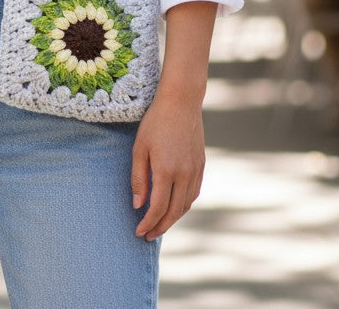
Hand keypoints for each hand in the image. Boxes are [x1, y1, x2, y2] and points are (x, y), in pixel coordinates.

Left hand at [130, 90, 205, 241]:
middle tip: (148, 235)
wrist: (181, 102)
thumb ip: (139, 178)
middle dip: (160, 226)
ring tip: (160, 224)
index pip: (158, 208)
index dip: (148, 223)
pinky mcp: (201, 165)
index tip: (139, 232)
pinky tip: (175, 206)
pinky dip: (184, 204)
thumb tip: (138, 205)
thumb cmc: (155, 122)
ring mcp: (195, 170)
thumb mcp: (140, 148)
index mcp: (166, 170)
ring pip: (186, 204)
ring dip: (173, 218)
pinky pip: (194, 192)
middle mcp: (184, 174)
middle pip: (174, 212)